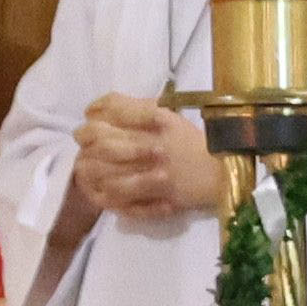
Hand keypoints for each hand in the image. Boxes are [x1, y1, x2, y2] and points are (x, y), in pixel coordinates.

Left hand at [69, 91, 224, 223]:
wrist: (224, 173)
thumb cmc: (193, 143)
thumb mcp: (170, 117)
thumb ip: (139, 111)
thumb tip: (100, 109)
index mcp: (160, 118)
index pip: (115, 108)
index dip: (94, 111)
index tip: (89, 116)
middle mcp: (156, 142)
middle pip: (103, 139)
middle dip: (85, 141)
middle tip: (82, 144)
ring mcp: (157, 171)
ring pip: (106, 172)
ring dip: (89, 170)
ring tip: (85, 169)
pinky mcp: (159, 196)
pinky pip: (121, 197)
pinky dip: (105, 195)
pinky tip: (99, 191)